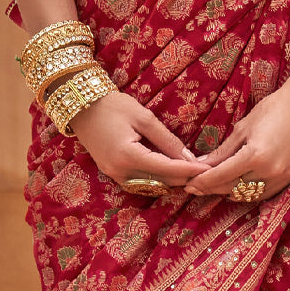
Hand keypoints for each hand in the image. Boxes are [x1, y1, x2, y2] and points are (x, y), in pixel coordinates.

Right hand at [69, 90, 210, 188]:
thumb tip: (189, 158)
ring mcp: (116, 176)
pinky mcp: (113, 175)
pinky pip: (142, 182)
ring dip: (174, 181)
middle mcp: (121, 173)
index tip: (210, 169)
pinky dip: (159, 178)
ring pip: (153, 185)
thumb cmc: (111, 105)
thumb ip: (167, 140)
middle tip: (207, 173)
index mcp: (128, 157)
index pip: (168, 169)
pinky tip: (173, 172)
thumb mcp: (143, 117)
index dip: (190, 170)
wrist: (79, 106)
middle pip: (162, 182)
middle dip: (186, 178)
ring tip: (194, 173)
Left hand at [183, 76, 289, 200]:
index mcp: (255, 156)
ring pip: (249, 195)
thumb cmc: (275, 108)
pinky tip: (237, 188)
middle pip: (233, 189)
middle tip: (195, 188)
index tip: (189, 184)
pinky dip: (249, 193)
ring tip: (214, 188)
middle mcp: (269, 171)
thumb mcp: (244, 127)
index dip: (203, 181)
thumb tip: (203, 163)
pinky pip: (264, 193)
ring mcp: (282, 177)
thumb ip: (224, 150)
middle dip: (212, 189)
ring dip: (230, 192)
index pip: (221, 175)